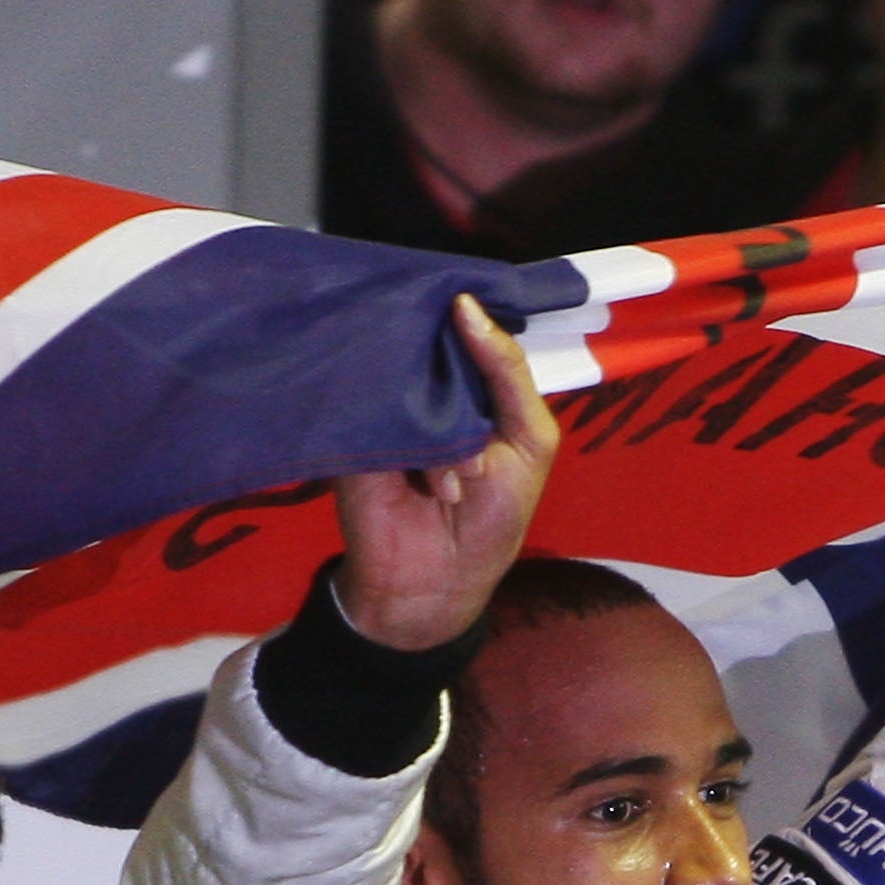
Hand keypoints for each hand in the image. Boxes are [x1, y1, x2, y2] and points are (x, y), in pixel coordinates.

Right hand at [332, 295, 562, 649]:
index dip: (469, 317)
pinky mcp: (354, 435)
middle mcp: (428, 392)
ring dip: (436, 428)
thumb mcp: (530, 438)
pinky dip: (399, 435)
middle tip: (469, 432)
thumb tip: (465, 306)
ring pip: (400, 375)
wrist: (436, 583)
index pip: (467, 329)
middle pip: (428, 343)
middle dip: (451, 375)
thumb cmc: (493, 516)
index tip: (462, 301)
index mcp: (473, 386)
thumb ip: (508, 372)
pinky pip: (367, 406)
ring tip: (452, 485)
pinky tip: (420, 475)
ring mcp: (389, 411)